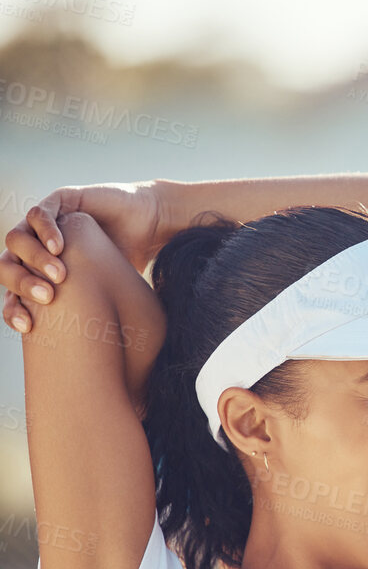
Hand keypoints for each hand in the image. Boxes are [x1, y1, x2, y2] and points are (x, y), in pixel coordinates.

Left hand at [1, 181, 164, 333]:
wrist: (152, 226)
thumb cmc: (132, 264)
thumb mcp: (109, 296)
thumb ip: (94, 322)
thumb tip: (105, 367)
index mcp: (39, 274)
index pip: (11, 293)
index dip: (12, 310)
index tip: (28, 326)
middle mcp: (36, 248)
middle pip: (6, 265)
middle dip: (21, 283)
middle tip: (47, 296)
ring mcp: (44, 224)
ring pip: (17, 239)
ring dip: (33, 258)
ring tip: (59, 273)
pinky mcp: (59, 201)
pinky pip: (39, 214)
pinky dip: (46, 231)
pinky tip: (61, 246)